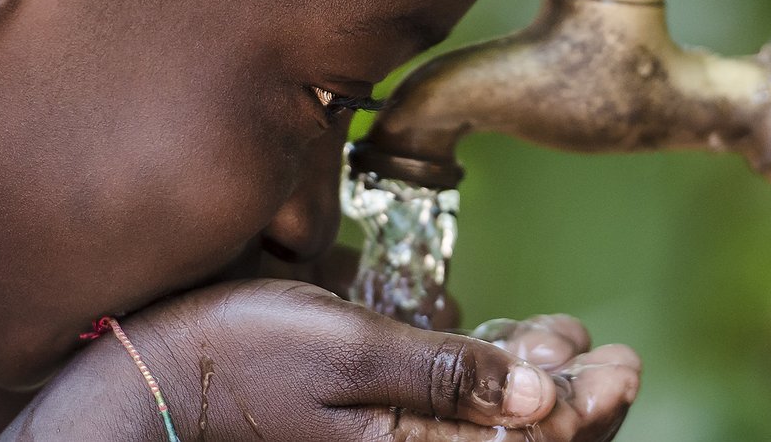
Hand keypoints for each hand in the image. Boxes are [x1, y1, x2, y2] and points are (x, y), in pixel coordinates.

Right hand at [1, 279, 638, 440]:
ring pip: (487, 430)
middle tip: (612, 357)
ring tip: (564, 340)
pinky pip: (444, 419)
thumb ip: (447, 374)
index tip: (622, 362)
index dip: (590, 409)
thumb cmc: (238, 357)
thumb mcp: (348, 351)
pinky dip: (481, 386)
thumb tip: (548, 392)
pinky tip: (500, 346)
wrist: (148, 379)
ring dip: (535, 389)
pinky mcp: (369, 426)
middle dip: (574, 402)